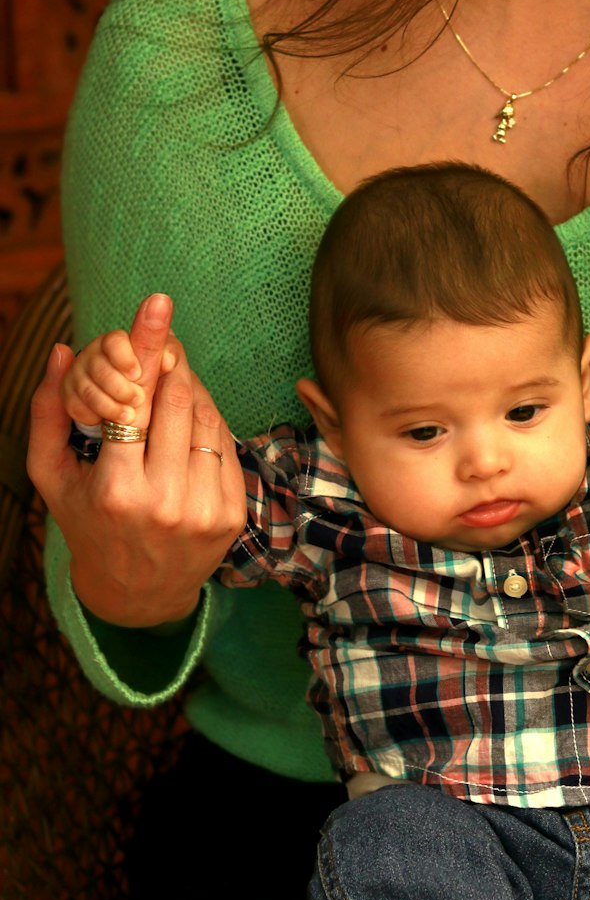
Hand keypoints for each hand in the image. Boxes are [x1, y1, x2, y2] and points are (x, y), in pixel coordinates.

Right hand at [28, 293, 246, 625]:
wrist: (137, 593)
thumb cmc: (87, 522)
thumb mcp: (53, 476)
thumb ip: (49, 412)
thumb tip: (64, 351)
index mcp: (114, 491)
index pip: (136, 403)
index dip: (148, 350)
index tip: (159, 306)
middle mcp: (163, 502)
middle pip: (178, 403)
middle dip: (171, 366)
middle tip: (164, 347)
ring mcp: (202, 511)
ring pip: (208, 421)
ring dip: (193, 392)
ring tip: (174, 386)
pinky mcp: (231, 516)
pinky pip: (225, 446)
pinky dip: (209, 424)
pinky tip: (191, 423)